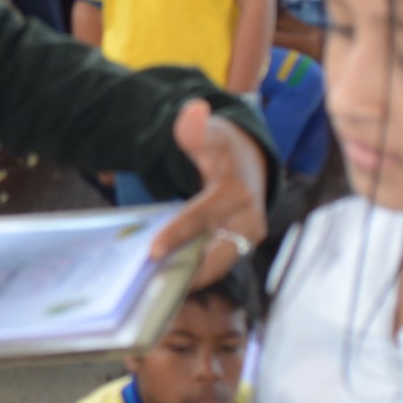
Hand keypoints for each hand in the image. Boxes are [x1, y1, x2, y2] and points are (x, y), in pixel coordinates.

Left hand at [147, 100, 266, 283]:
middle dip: (188, 272)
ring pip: (217, 266)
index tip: (153, 251)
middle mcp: (249, 221)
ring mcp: (248, 239)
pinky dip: (195, 275)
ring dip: (190, 279)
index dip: (178, 234)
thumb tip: (193, 111)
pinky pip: (217, 265)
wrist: (250, 163)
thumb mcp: (209, 135)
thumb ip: (195, 128)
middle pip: (216, 255)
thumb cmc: (223, 149)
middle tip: (152, 286)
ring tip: (156, 291)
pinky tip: (168, 283)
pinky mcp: (241, 249)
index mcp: (237, 193)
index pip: (203, 216)